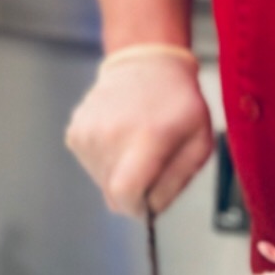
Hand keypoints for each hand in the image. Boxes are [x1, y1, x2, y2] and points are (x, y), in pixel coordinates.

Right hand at [65, 49, 213, 215]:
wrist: (147, 64)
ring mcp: (88, 133)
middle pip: (113, 194)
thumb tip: (149, 210)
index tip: (149, 201)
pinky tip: (120, 135)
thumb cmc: (180, 105)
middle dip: (133, 190)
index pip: (125, 196)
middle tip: (151, 161)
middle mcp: (110, 136)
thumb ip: (176, 182)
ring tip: (136, 142)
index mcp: (146, 139)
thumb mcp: (199, 144)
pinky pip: (90, 165)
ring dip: (120, 173)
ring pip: (101, 181)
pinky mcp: (75, 132)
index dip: (138, 208)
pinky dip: (106, 160)